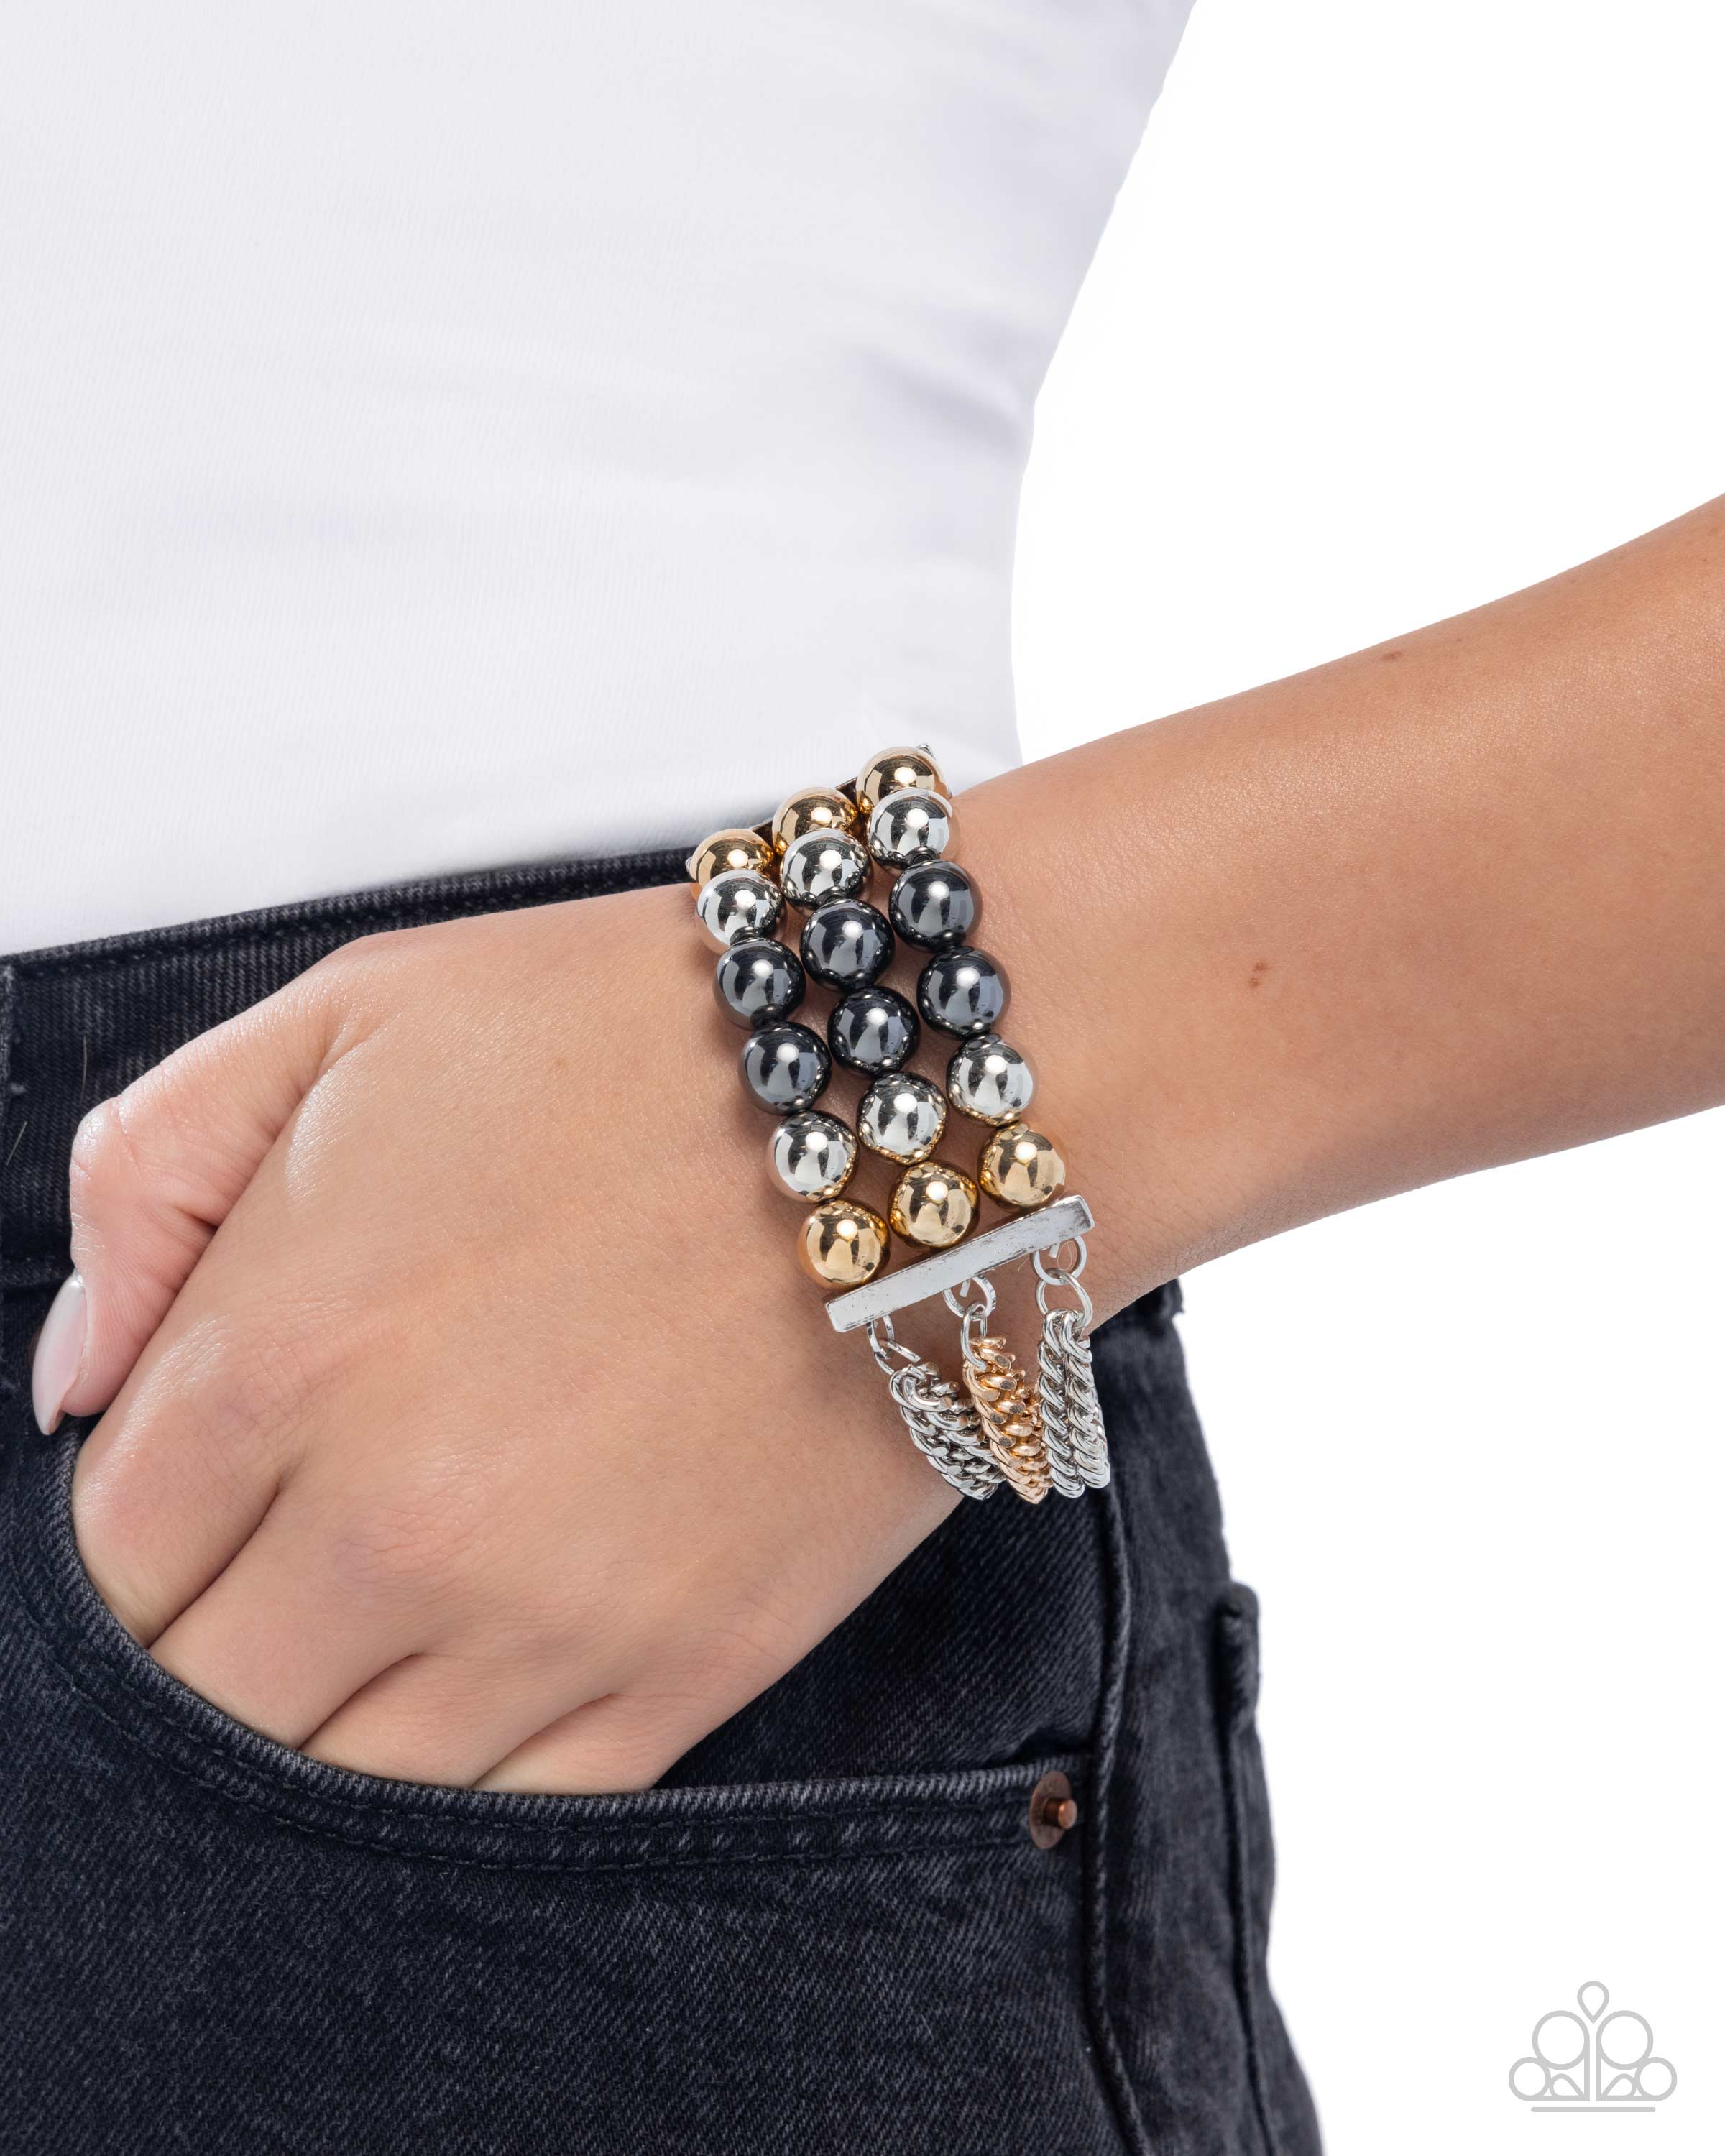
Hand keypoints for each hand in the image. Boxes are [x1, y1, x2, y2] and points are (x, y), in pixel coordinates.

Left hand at [48, 886, 962, 1791]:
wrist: (920, 1101)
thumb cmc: (640, 1039)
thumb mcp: (348, 1013)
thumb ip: (150, 1173)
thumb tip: (73, 1379)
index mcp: (285, 1352)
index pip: (103, 1557)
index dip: (131, 1535)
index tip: (193, 1496)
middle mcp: (393, 1522)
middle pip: (198, 1701)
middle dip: (209, 1638)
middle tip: (276, 1561)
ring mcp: (547, 1621)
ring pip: (334, 1787)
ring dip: (327, 1716)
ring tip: (384, 1611)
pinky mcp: (685, 1673)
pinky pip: (510, 1808)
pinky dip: (467, 1767)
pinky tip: (485, 1666)